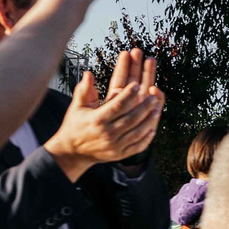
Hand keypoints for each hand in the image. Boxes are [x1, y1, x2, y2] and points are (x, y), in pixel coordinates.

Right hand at [44, 48, 162, 178]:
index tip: (136, 85)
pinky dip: (147, 136)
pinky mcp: (121, 155)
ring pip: (137, 132)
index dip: (128, 95)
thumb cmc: (75, 125)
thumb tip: (88, 73)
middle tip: (153, 96)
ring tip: (156, 109)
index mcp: (97, 120)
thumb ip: (84, 90)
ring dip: (149, 120)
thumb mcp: (77, 107)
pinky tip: (153, 127)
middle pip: (131, 118)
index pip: (117, 106)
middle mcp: (107, 134)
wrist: (73, 152)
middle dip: (144, 106)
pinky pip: (138, 145)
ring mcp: (115, 146)